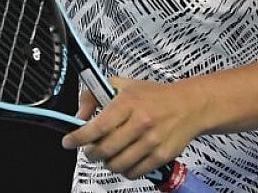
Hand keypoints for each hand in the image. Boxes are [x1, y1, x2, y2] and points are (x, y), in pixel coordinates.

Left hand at [61, 76, 201, 180]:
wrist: (189, 106)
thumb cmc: (153, 96)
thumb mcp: (123, 85)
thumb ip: (95, 95)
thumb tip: (79, 115)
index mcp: (128, 103)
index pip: (98, 126)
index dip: (79, 137)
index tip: (68, 142)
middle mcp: (140, 123)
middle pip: (105, 149)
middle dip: (91, 153)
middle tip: (89, 151)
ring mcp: (152, 141)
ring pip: (118, 164)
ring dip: (107, 163)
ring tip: (107, 156)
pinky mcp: (161, 156)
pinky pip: (135, 172)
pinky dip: (124, 171)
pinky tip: (124, 161)